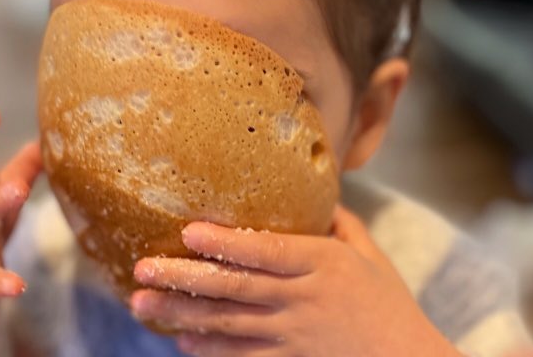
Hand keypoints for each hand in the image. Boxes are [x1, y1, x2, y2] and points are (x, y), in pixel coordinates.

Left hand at [130, 205, 461, 356]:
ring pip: (227, 325)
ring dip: (181, 314)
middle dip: (183, 278)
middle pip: (234, 289)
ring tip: (143, 304)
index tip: (189, 230)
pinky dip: (209, 350)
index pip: (266, 251)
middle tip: (142, 269)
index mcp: (321, 265)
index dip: (226, 243)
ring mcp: (292, 337)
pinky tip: (180, 340)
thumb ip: (339, 223)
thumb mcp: (369, 255)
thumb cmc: (390, 306)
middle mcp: (302, 300)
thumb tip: (314, 192)